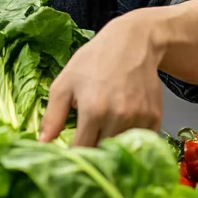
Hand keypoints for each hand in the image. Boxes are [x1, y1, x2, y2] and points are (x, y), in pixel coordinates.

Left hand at [39, 12, 162, 146]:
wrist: (133, 42)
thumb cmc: (95, 60)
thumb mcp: (65, 83)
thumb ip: (52, 117)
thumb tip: (43, 143)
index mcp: (93, 111)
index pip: (81, 150)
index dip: (73, 155)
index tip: (69, 152)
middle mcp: (119, 117)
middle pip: (102, 153)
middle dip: (92, 153)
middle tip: (86, 144)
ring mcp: (139, 118)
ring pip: (122, 150)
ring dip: (111, 147)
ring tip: (103, 135)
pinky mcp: (155, 117)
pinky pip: (140, 141)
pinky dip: (130, 140)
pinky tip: (121, 128)